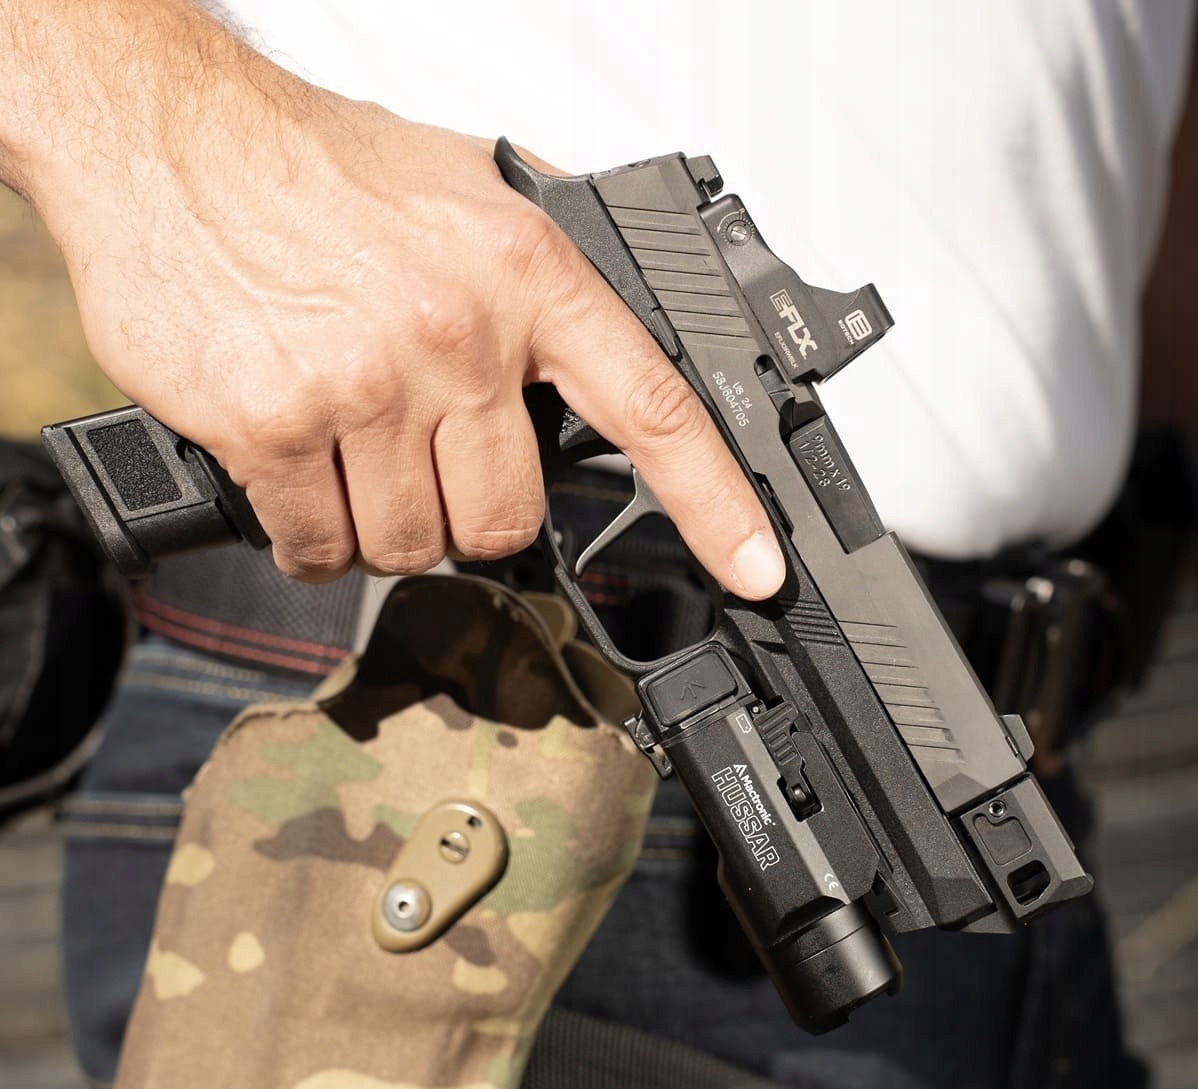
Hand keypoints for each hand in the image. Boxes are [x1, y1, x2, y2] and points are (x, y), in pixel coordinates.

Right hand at [12, 2, 784, 597]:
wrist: (167, 136)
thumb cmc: (317, 168)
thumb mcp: (466, 188)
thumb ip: (546, 263)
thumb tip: (612, 325)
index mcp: (526, 275)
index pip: (653, 410)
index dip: (717, 505)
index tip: (754, 568)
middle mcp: (458, 334)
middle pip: (508, 518)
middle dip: (470, 513)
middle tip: (428, 461)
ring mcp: (366, 385)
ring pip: (412, 544)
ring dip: (386, 524)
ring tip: (354, 455)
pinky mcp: (275, 426)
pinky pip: (321, 547)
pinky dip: (314, 537)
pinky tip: (298, 479)